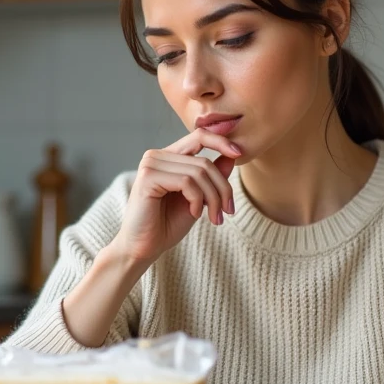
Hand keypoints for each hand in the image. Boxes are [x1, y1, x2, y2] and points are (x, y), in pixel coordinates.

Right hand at [110, 129, 242, 265]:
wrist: (143, 248)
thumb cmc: (167, 225)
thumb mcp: (198, 198)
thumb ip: (212, 177)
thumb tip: (233, 156)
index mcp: (168, 157)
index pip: (199, 136)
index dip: (221, 141)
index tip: (239, 153)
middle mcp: (157, 156)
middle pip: (204, 161)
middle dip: (223, 188)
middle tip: (228, 211)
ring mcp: (151, 164)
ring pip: (199, 172)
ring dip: (213, 198)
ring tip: (214, 218)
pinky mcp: (148, 177)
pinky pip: (186, 182)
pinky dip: (197, 200)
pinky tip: (194, 213)